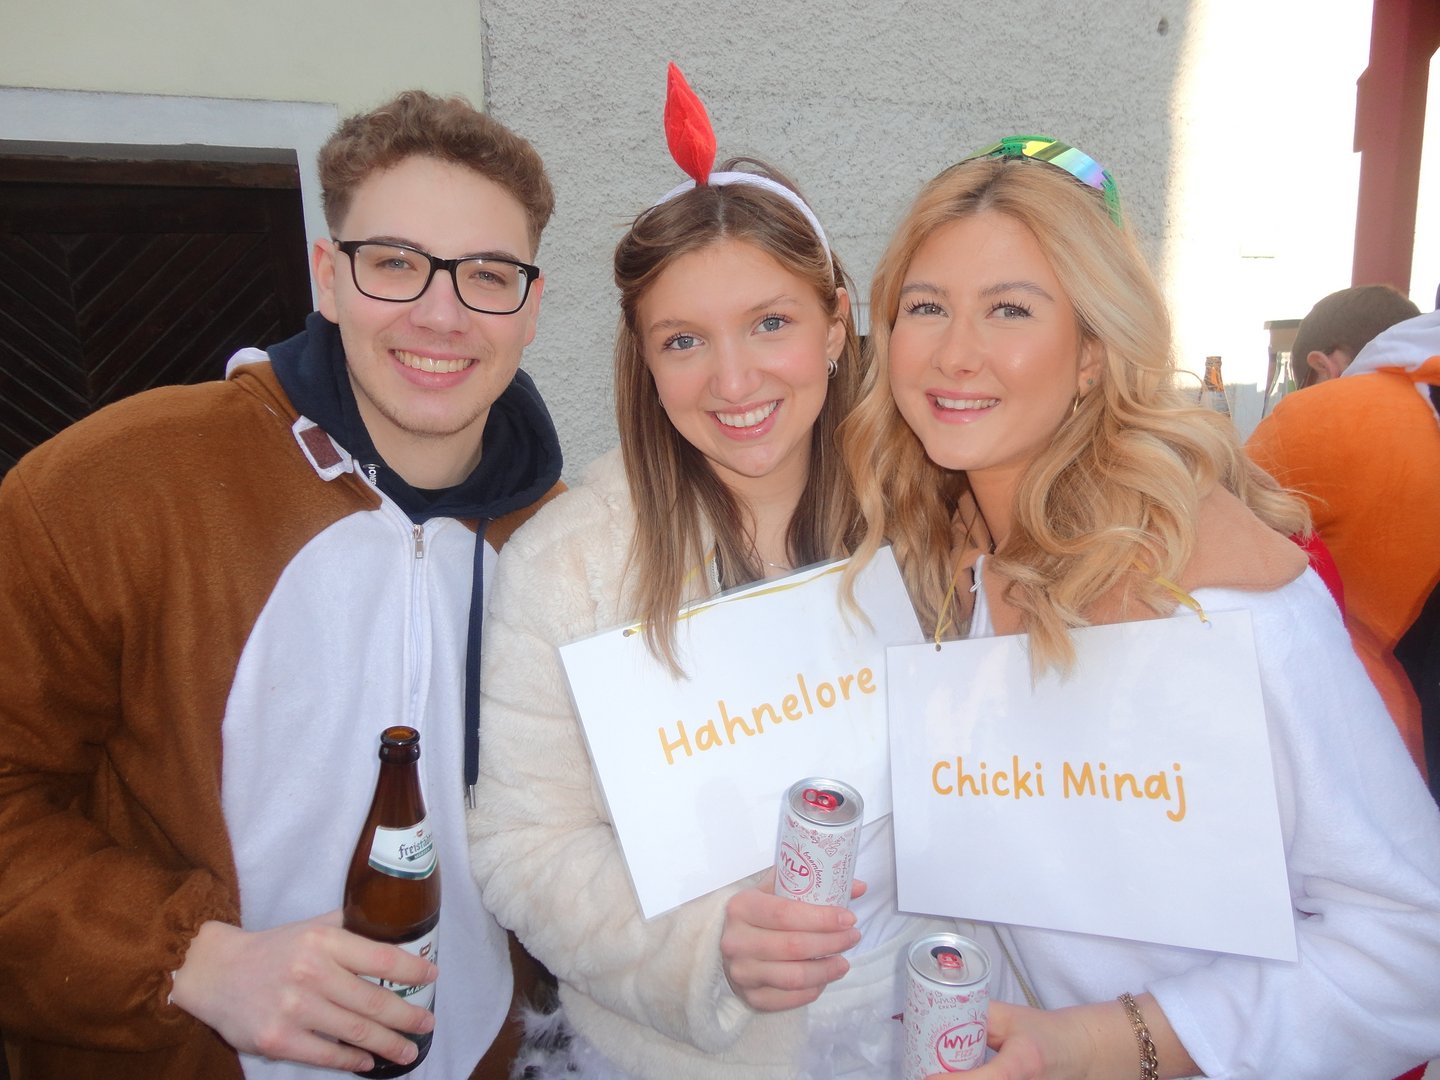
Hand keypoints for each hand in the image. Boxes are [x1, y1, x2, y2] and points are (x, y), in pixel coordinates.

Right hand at [169, 910, 436, 1072]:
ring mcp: (294, 1009)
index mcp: (322, 942)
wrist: (215, 973)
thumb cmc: (273, 949)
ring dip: (387, 1044)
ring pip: (354, 1031)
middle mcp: (311, 973)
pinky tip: (368, 1061)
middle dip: (407, 1016)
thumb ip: (348, 925)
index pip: (379, 957)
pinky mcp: (278, 1039)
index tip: (432, 975)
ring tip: (409, 1050)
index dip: (411, 969)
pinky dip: (351, 1060)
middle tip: (427, 1023)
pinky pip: (325, 1055)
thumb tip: (392, 920)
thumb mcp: (311, 928)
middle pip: (373, 1000)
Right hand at [720, 871, 865, 1011]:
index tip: (849, 918)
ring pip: (794, 977)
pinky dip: (812, 990)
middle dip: (832, 943)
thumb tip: (859, 887)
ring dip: (826, 970)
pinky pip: (789, 998)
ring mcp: (741, 972)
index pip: (785, 913)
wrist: (726, 941)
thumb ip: (814, 885)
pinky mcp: (750, 997)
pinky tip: (824, 978)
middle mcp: (736, 941)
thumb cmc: (758, 913)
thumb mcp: (776, 890)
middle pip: (794, 946)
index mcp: (742, 907)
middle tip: (853, 937)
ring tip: (844, 962)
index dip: (822, 918)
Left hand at [924, 995, 1195, 1079]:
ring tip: (935, 1074)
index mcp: (1022, 1063)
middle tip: (924, 1074)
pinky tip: (954, 1075)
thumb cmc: (1042, 1033)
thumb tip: (933, 1015)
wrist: (1076, 1052)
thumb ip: (975, 1016)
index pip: (988, 1078)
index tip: (927, 1076)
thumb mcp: (1009, 1017)